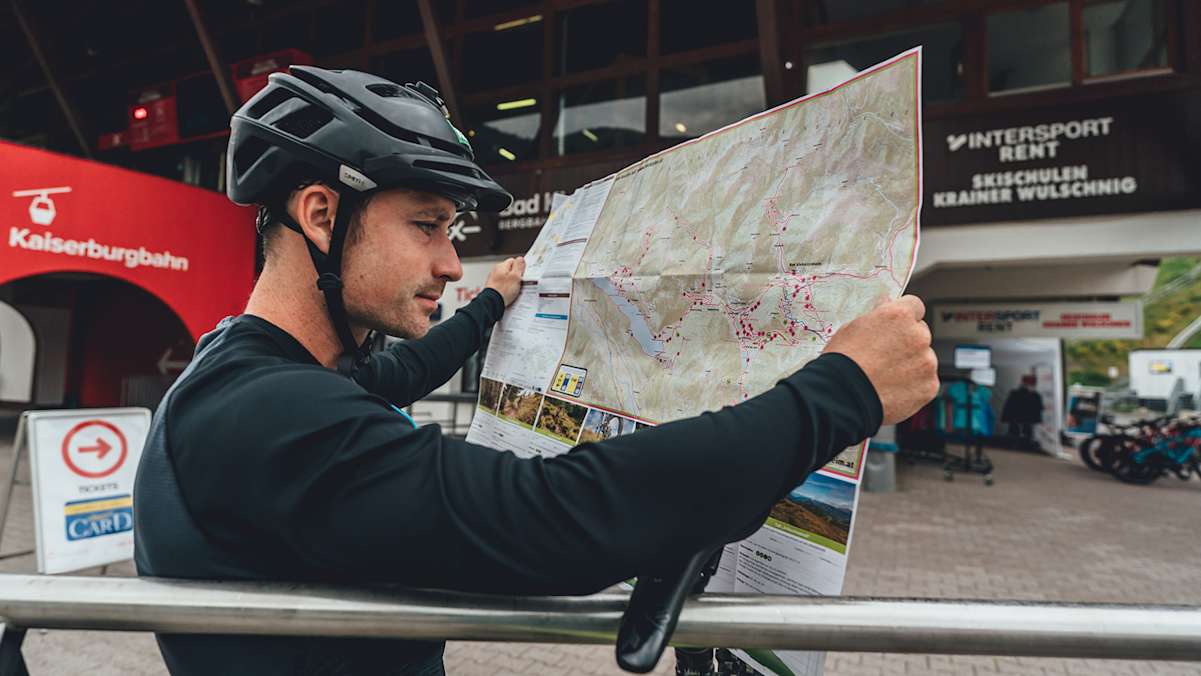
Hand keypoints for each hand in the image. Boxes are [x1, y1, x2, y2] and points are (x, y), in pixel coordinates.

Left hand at [485, 256, 524, 306]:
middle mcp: (496, 272)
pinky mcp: (494, 289)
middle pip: (510, 271)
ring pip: (507, 279)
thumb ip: (519, 266)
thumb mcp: (515, 276)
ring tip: (514, 291)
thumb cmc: (502, 291)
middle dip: (516, 276)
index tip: (523, 274)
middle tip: (519, 283)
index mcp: (501, 266)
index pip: (514, 261)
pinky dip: (507, 290)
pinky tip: (509, 295)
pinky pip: (504, 287)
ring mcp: (494, 280)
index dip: (520, 267)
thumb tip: (521, 259)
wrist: (492, 304)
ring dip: (512, 284)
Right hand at [822, 295, 938, 424]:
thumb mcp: (852, 327)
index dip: (903, 316)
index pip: (914, 306)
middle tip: (885, 356)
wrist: (842, 397)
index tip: (896, 326)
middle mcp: (918, 336)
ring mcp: (926, 362)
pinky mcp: (929, 386)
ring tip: (885, 376)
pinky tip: (892, 389)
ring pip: (924, 359)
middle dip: (907, 342)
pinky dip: (913, 385)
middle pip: (921, 333)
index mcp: (899, 316)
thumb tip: (886, 306)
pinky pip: (925, 381)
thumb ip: (877, 316)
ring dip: (911, 364)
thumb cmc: (842, 362)